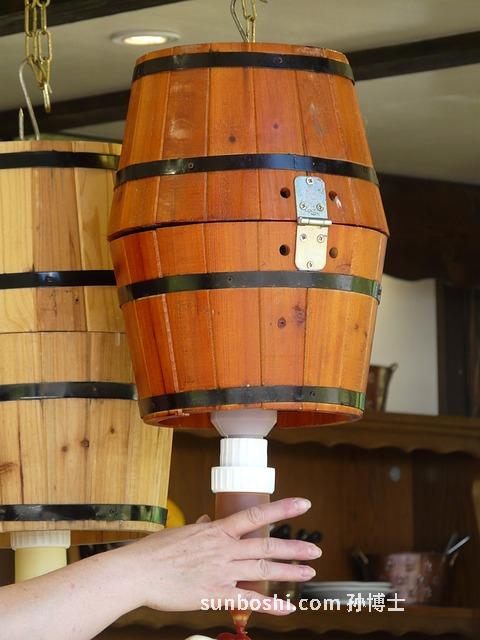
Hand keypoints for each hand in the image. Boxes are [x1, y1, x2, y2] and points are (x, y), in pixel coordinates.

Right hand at [117, 497, 320, 614]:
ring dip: (288, 572)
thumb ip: (200, 526)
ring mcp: (221, 571)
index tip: (303, 504)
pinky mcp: (214, 594)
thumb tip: (206, 518)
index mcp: (216, 530)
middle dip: (293, 548)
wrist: (138, 572)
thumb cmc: (156, 551)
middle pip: (266, 546)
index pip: (255, 515)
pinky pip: (248, 601)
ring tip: (308, 573)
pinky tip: (286, 608)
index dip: (282, 509)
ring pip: (262, 570)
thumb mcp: (182, 531)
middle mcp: (223, 548)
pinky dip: (270, 605)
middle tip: (314, 549)